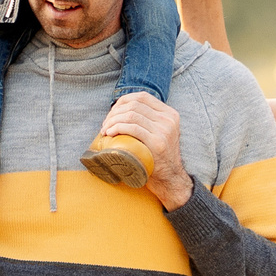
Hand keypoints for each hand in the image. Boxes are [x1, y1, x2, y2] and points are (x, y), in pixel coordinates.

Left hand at [102, 92, 190, 208]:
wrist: (170, 178)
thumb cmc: (158, 157)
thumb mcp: (160, 133)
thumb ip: (149, 120)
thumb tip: (122, 110)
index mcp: (169, 114)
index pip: (142, 96)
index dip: (123, 101)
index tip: (112, 113)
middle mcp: (168, 120)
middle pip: (134, 104)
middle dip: (115, 112)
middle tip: (105, 124)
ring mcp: (164, 131)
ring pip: (131, 115)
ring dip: (113, 121)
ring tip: (105, 130)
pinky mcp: (157, 143)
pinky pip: (132, 128)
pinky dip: (117, 128)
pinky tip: (110, 134)